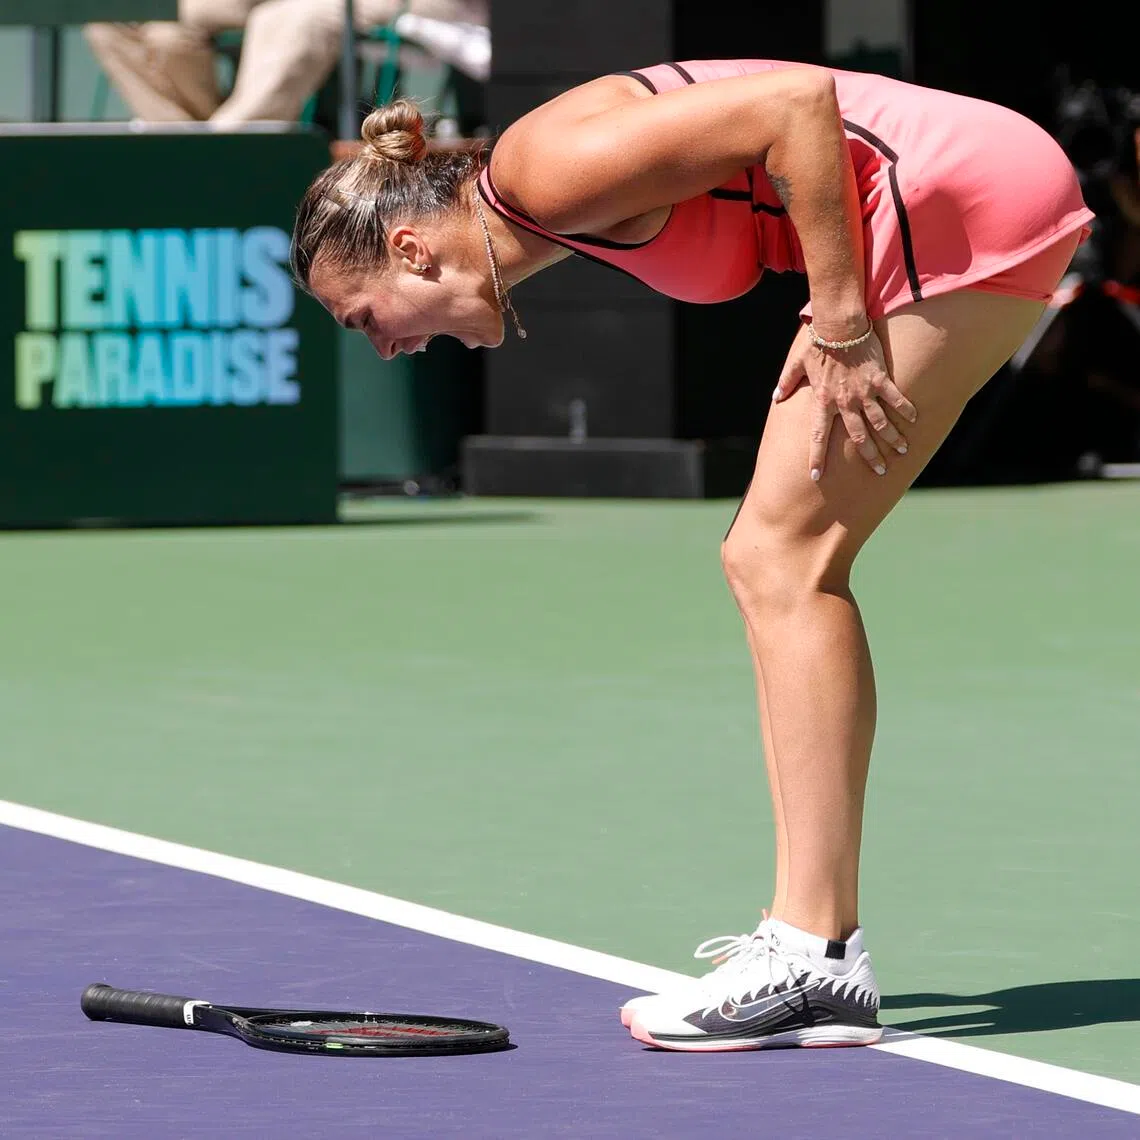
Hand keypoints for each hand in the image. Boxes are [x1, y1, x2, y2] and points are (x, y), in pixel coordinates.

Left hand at [772, 319, 916, 480]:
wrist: (839, 326)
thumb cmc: (817, 344)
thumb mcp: (797, 364)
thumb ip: (786, 382)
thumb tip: (776, 397)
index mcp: (823, 401)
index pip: (818, 437)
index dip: (817, 458)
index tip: (816, 477)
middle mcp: (844, 402)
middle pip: (858, 437)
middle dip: (870, 456)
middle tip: (880, 471)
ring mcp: (864, 392)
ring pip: (880, 423)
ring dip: (891, 438)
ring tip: (901, 451)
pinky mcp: (879, 379)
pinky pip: (895, 398)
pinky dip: (905, 410)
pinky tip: (914, 421)